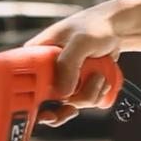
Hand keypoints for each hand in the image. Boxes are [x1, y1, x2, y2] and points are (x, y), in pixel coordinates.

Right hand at [24, 2, 122, 126]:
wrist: (116, 29)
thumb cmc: (95, 27)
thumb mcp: (80, 41)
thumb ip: (69, 63)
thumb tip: (62, 92)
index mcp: (35, 57)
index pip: (25, 86)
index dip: (34, 105)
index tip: (48, 112)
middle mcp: (47, 71)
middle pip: (48, 102)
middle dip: (69, 103)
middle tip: (74, 107)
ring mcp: (63, 80)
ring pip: (72, 103)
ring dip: (91, 93)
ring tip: (99, 74)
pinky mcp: (78, 85)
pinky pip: (85, 100)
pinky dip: (97, 93)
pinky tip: (102, 79)